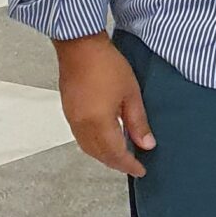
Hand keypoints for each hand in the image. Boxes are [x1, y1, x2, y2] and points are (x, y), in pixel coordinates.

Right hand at [56, 33, 154, 176]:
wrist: (79, 46)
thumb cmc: (106, 65)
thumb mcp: (131, 94)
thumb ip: (138, 122)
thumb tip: (146, 144)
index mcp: (98, 123)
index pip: (115, 154)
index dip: (129, 165)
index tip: (141, 170)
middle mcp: (81, 125)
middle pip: (99, 154)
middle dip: (116, 163)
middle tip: (133, 165)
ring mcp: (72, 118)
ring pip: (88, 148)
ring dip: (104, 155)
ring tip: (122, 155)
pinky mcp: (68, 111)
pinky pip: (80, 137)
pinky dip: (94, 145)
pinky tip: (106, 139)